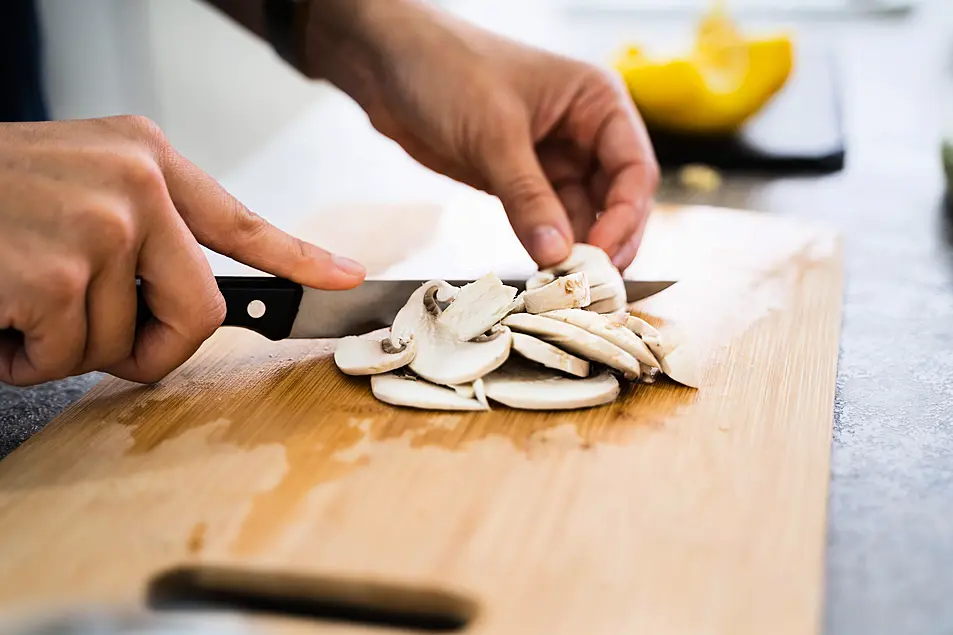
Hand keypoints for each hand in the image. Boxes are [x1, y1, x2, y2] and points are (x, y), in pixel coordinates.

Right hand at [0, 116, 364, 385]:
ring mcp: (101, 226)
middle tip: (98, 339)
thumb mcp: (78, 186)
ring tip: (19, 300)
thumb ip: (141, 231)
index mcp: (146, 159)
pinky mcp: (58, 273)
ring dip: (67, 346)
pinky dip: (24, 358)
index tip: (344, 278)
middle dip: (153, 348)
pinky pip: (69, 358)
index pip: (239, 221)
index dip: (298, 258)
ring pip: (124, 344)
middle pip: (203, 313)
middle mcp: (136, 185)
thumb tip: (195, 300)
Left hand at [303, 0, 658, 268]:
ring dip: (575, 251)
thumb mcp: (493, 135)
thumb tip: (558, 256)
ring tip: (565, 289)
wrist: (384, 61)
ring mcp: (551, 158)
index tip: (602, 257)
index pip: (634, 169)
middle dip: (607, 241)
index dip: (625, 217)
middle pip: (616, 199)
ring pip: (581, 215)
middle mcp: (583, 131)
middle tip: (590, 286)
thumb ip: (527, 197)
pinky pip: (545, 221)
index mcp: (596, 101)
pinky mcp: (519, 180)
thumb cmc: (446, 69)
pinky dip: (545, 247)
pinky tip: (541, 273)